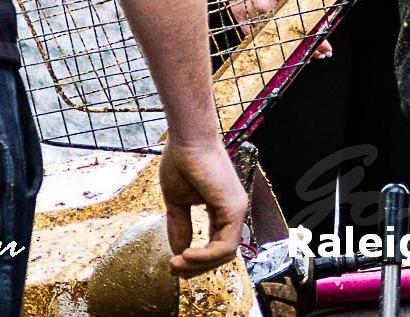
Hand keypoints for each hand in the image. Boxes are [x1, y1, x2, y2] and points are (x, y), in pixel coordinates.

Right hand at [160, 136, 246, 276]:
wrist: (187, 139)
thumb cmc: (181, 162)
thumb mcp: (177, 203)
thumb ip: (181, 227)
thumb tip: (179, 253)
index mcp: (221, 208)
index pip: (215, 245)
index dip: (195, 260)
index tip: (173, 264)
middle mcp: (233, 210)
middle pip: (221, 254)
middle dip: (196, 267)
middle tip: (173, 270)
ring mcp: (236, 209)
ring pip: (224, 254)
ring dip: (198, 265)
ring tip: (176, 263)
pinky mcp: (234, 208)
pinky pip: (224, 245)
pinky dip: (205, 256)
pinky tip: (186, 255)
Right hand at [219, 0, 330, 57]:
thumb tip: (311, 6)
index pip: (304, 22)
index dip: (316, 38)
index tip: (325, 49)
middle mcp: (267, 5)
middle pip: (289, 34)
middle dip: (306, 47)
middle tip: (317, 55)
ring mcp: (251, 11)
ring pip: (271, 38)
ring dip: (286, 49)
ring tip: (300, 57)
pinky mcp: (238, 13)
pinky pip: (252, 34)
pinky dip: (265, 42)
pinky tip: (276, 49)